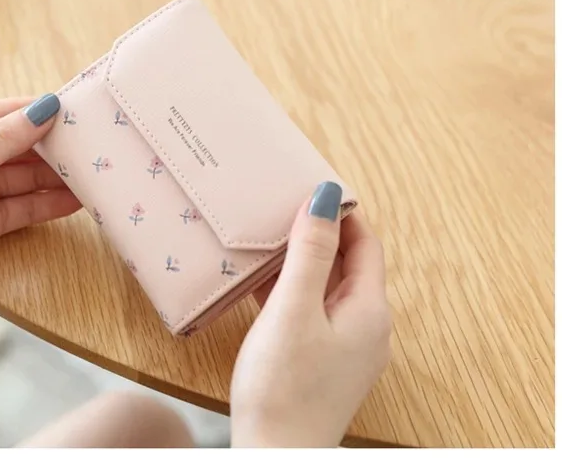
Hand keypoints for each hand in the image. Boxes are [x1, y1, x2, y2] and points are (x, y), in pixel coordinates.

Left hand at [0, 94, 80, 339]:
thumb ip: (0, 142)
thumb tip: (44, 109)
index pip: (7, 114)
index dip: (43, 113)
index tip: (83, 114)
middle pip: (21, 148)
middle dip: (56, 149)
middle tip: (96, 150)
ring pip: (26, 180)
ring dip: (57, 179)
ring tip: (95, 177)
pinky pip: (22, 209)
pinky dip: (47, 206)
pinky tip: (75, 202)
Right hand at [230, 182, 391, 447]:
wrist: (274, 456)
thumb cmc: (283, 388)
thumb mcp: (293, 309)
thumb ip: (311, 251)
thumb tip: (327, 197)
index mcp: (368, 310)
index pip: (365, 243)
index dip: (342, 213)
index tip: (311, 188)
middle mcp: (365, 327)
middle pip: (347, 265)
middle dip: (319, 235)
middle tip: (284, 209)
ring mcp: (345, 347)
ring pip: (327, 288)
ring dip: (302, 263)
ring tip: (269, 240)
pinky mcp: (322, 362)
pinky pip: (312, 312)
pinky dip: (292, 292)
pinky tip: (263, 284)